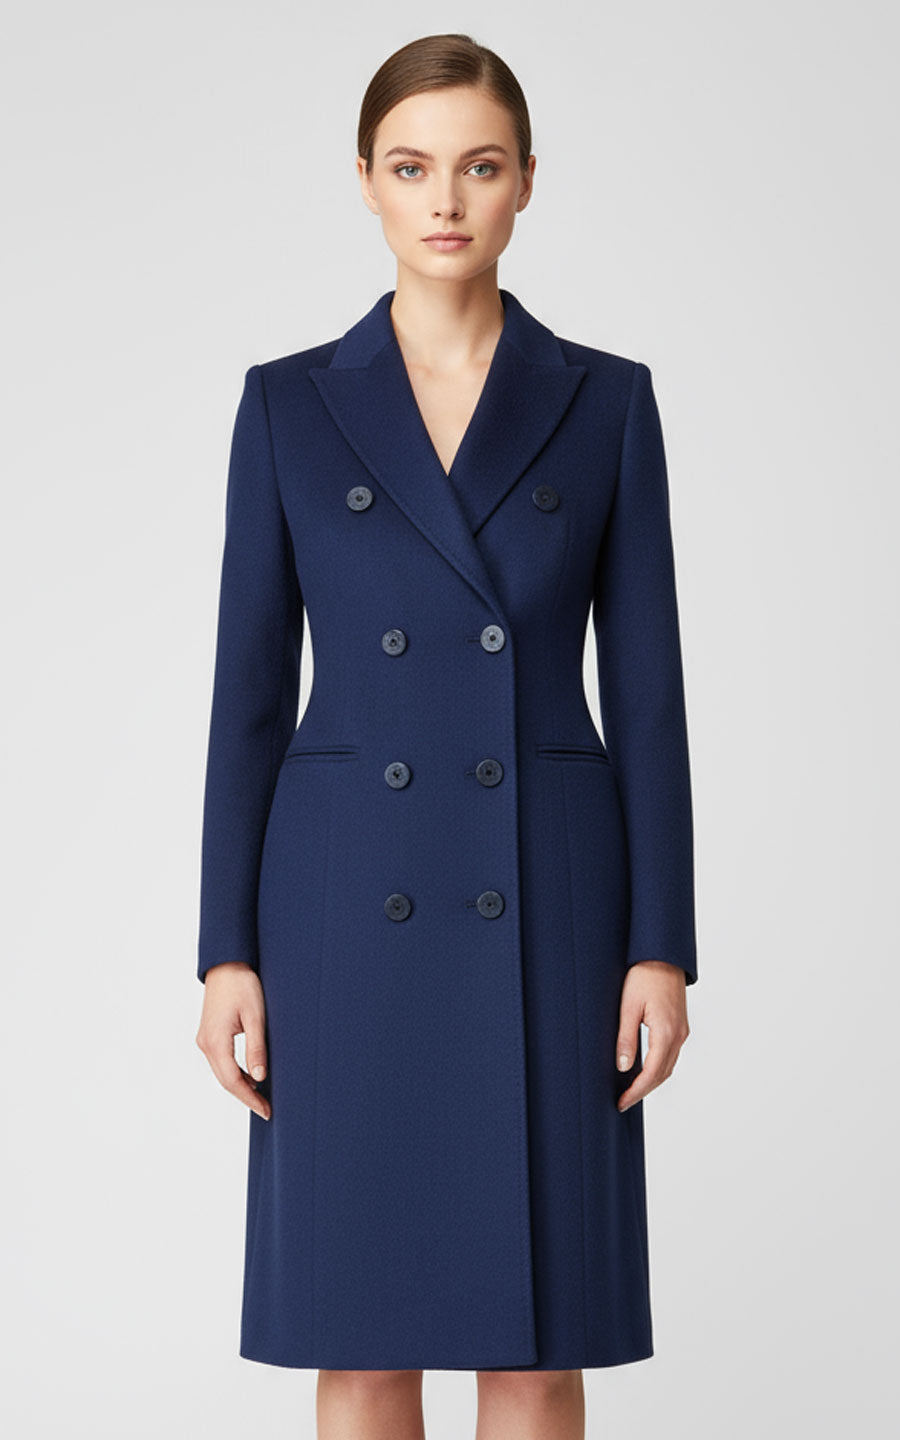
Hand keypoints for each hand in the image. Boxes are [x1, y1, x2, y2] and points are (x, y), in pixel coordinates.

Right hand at [195, 962, 270, 1119]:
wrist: (226, 964)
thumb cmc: (242, 985)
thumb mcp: (255, 1016)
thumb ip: (256, 1048)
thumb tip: (260, 1078)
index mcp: (215, 1042)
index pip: (233, 1081)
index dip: (250, 1098)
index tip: (266, 1110)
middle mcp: (205, 1044)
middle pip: (225, 1080)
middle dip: (245, 1096)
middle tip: (266, 1109)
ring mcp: (205, 1039)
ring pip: (222, 1072)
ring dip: (240, 1085)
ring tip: (261, 1096)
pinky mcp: (208, 1034)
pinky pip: (221, 1061)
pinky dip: (235, 1072)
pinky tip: (251, 1075)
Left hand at [615, 960, 689, 1112]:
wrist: (663, 955)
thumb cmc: (644, 976)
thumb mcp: (628, 1007)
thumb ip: (626, 1039)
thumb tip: (624, 1068)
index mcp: (666, 1033)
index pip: (652, 1074)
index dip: (636, 1091)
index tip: (622, 1102)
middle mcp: (678, 1035)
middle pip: (663, 1074)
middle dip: (643, 1091)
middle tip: (623, 1101)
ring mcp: (682, 1030)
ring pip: (668, 1066)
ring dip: (652, 1081)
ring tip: (631, 1090)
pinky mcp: (680, 1025)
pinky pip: (671, 1054)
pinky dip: (659, 1067)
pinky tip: (644, 1069)